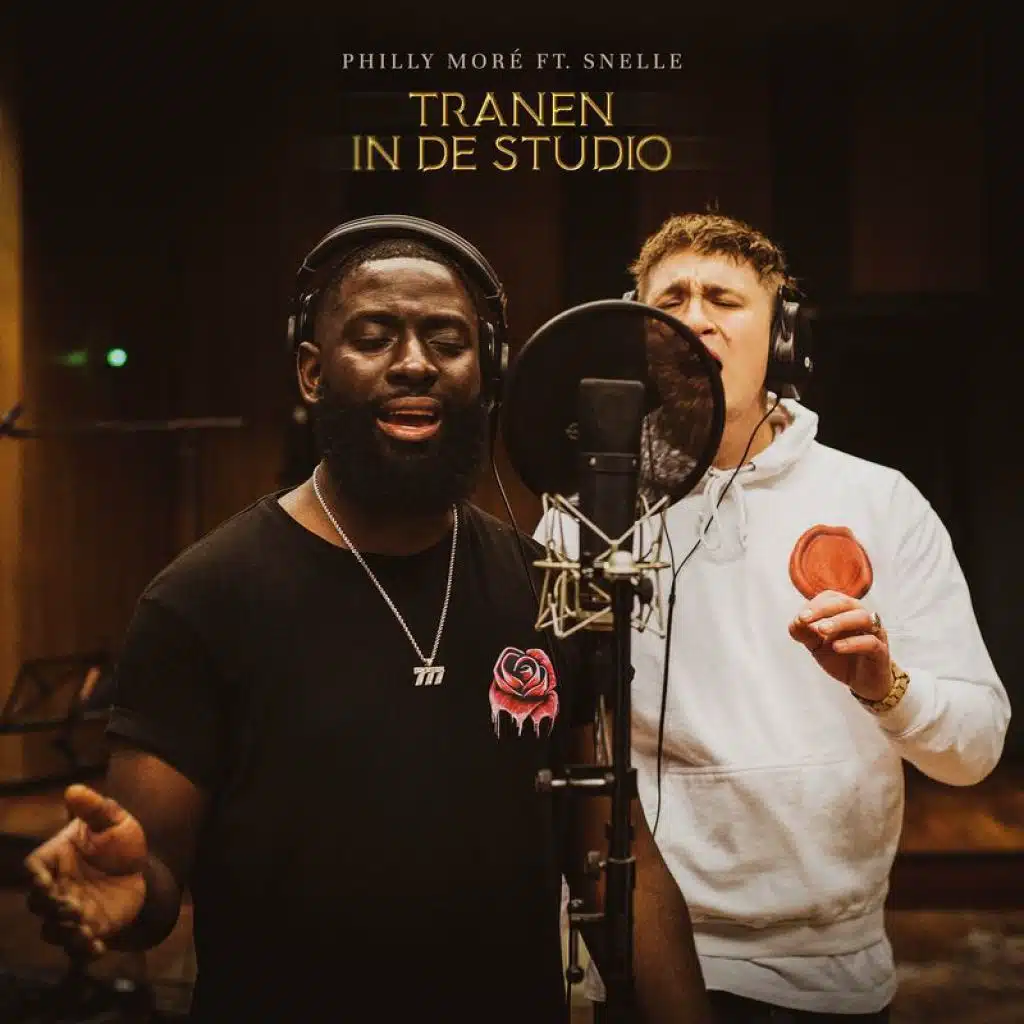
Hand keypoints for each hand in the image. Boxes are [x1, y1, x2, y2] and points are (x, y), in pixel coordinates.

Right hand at [24, 784, 147, 959]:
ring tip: (84, 930)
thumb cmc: (119, 841)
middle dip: (51, 908)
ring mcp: (69, 911)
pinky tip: (98, 949)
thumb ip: (94, 808)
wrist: (141, 868)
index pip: (33, 869)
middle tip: (73, 907)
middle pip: (39, 904)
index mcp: (54, 859)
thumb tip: (74, 789)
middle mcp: (56, 888)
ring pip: (53, 929)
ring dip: (65, 932)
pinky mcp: (88, 929)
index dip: (35, 878)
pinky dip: (84, 952)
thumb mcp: (114, 820)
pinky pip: (78, 948)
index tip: (45, 883)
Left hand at [789, 590, 890, 701]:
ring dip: (839, 621)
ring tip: (821, 630)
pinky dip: (852, 642)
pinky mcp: (881, 652)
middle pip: (846, 603)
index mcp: (846, 611)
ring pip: (861, 618)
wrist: (863, 682)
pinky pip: (871, 642)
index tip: (800, 618)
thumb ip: (804, 633)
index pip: (831, 598)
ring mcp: (874, 633)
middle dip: (823, 609)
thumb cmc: (840, 657)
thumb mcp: (817, 645)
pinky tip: (836, 647)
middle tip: (805, 619)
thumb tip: (794, 622)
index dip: (814, 604)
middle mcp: (862, 617)